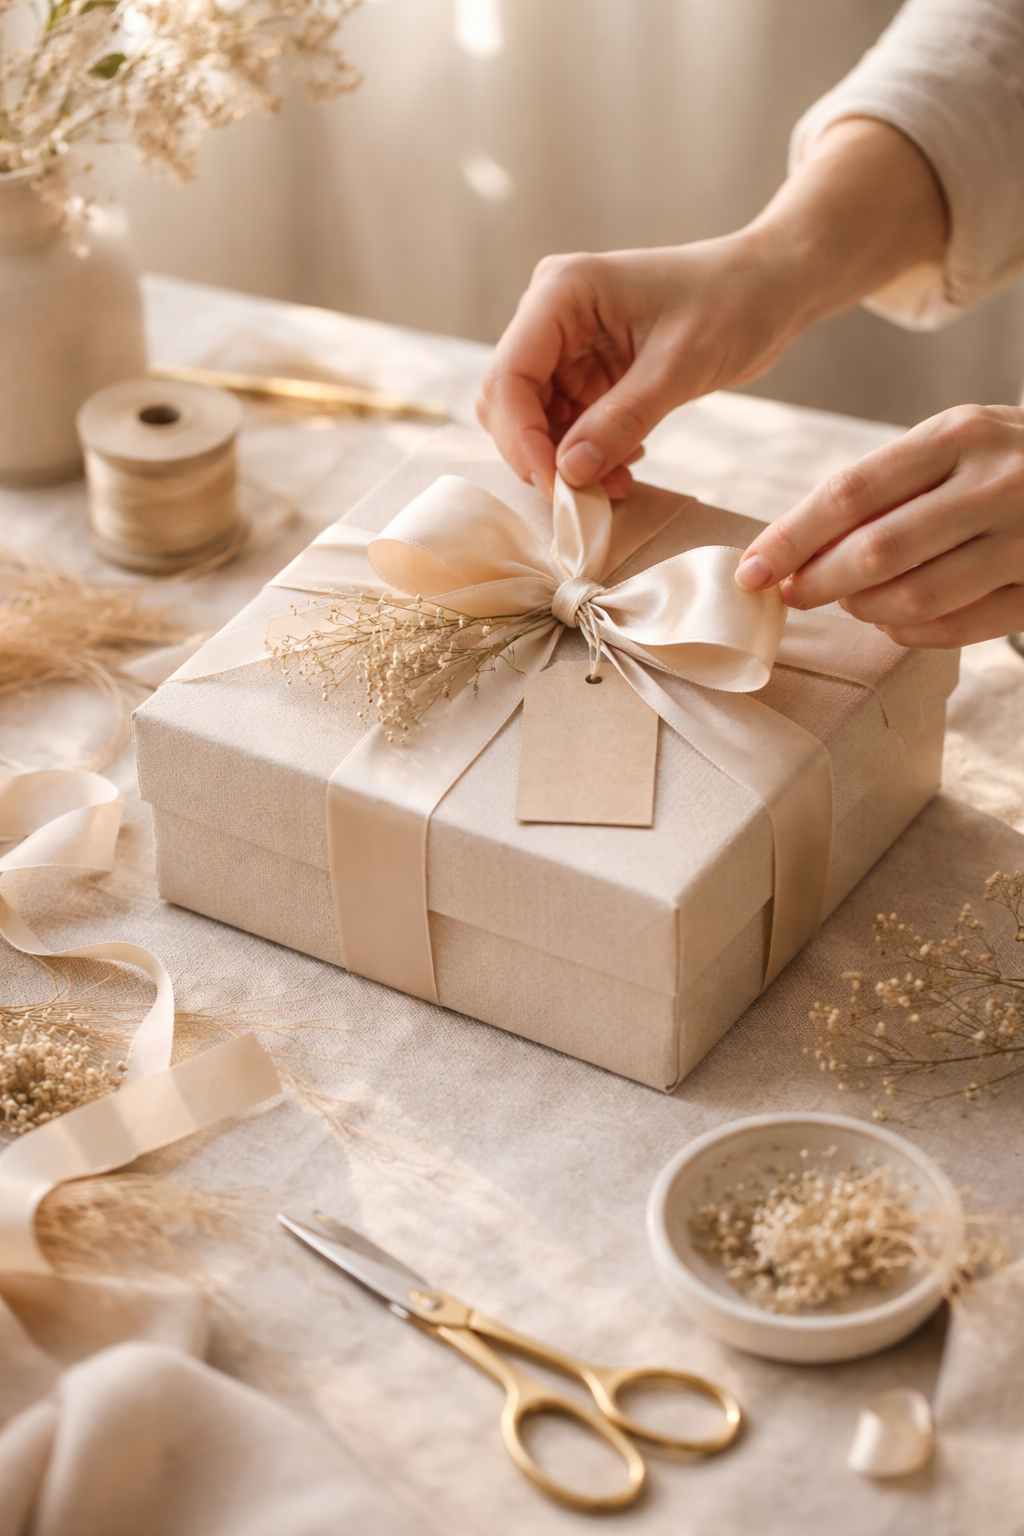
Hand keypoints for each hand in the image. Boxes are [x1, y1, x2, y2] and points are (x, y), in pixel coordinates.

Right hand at [477, 119, 946, 500]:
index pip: (510, 378)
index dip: (523, 440)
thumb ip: (622, 420)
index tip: (557, 488)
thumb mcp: (679, 366)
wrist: (769, 287)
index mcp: (560, 293)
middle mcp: (550, 315)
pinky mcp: (587, 370)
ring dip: (568, 462)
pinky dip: (589, 455)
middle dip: (542, 455)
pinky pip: (568, 426)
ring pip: (535, 421)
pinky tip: (628, 465)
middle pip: (510, 403)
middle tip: (585, 498)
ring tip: (619, 484)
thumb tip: (570, 474)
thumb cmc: (732, 304)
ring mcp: (566, 344)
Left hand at [734, 405, 1023, 645]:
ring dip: (864, 611)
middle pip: (877, 552)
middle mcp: (996, 484)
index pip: (851, 493)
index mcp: (959, 436)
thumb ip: (883, 487)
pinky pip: (956, 630)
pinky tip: (895, 622)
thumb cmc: (1008, 461)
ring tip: (851, 602)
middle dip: (817, 583)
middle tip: (791, 596)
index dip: (790, 538)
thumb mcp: (954, 443)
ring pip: (914, 599)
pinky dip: (909, 635)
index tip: (749, 571)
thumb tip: (790, 548)